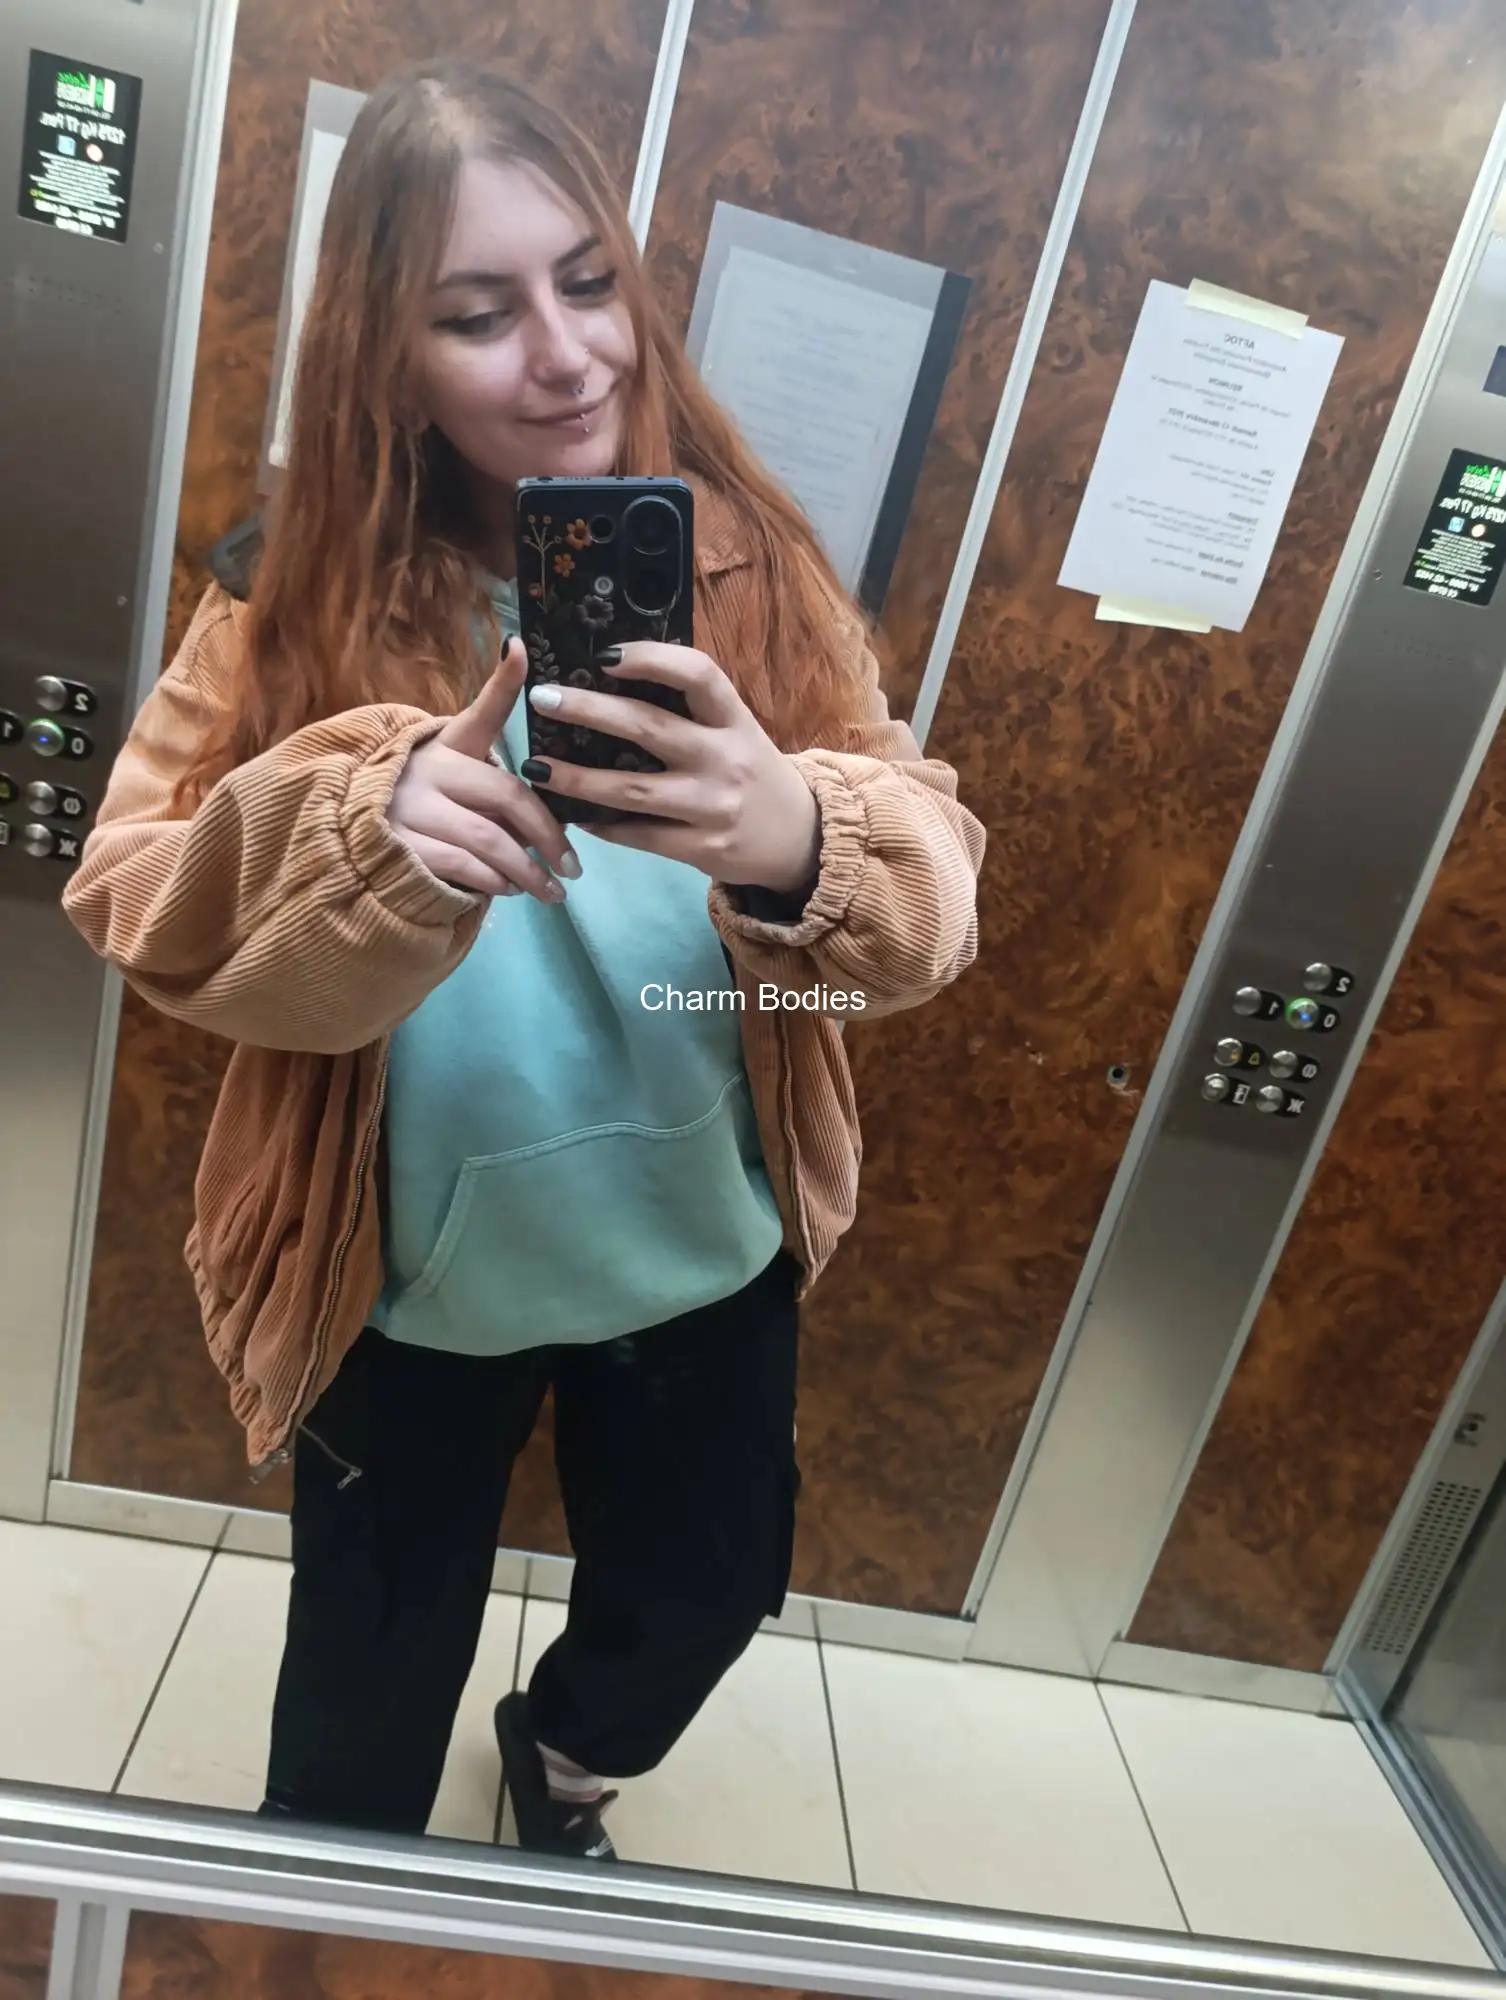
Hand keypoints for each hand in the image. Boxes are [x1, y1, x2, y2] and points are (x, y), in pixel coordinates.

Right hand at [387, 637, 579, 901]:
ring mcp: (412, 809)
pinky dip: (493, 881)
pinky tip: (508, 888)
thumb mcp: (457, 770)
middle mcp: (428, 771)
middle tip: (571, 867)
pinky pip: (461, 866)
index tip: (520, 648)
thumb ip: (498, 764)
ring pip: (488, 840)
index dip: (503, 682)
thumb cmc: (425, 801)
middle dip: (548, 837)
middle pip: (505, 797)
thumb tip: (538, 739)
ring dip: (526, 871)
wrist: (354, 838)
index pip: (482, 712)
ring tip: (550, 889)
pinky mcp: (401, 848)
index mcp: (447, 746)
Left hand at [521, 644, 820, 894]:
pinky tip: (574, 816)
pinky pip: (641, 836)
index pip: (698, 674)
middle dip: (590, 710)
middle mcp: (726, 759)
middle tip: (543, 697)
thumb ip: (690, 710)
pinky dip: (603, 826)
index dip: (651, 658)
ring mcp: (714, 806)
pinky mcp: (703, 849)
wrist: (801, 838)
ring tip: (535, 768)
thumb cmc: (751, 772)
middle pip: (650, 728)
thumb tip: (612, 676)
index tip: (603, 654)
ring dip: (577, 779)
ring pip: (634, 790)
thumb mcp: (736, 731)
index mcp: (734, 719)